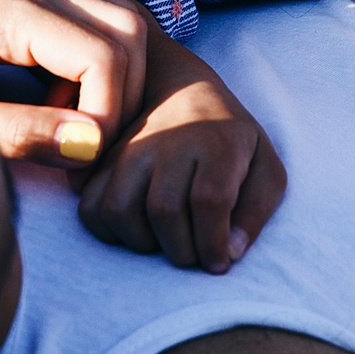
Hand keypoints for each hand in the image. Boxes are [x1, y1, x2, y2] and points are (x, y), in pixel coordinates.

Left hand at [0, 0, 153, 166]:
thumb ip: (20, 132)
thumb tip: (91, 143)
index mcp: (3, 9)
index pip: (102, 54)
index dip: (108, 115)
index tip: (82, 163)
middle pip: (127, 28)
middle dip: (123, 97)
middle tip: (89, 151)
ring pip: (124, 22)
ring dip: (117, 83)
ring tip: (77, 131)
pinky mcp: (35, 1)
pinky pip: (100, 26)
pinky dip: (102, 73)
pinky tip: (64, 110)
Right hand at [79, 33, 285, 274]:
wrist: (181, 90)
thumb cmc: (230, 141)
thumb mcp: (265, 166)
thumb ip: (257, 210)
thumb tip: (229, 253)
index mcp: (216, 142)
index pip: (209, 201)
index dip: (213, 243)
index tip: (219, 262)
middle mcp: (168, 141)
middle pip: (164, 210)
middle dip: (182, 251)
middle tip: (194, 254)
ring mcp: (129, 148)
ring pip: (119, 211)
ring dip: (142, 243)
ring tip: (164, 241)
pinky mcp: (102, 159)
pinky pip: (90, 209)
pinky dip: (108, 231)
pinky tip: (136, 229)